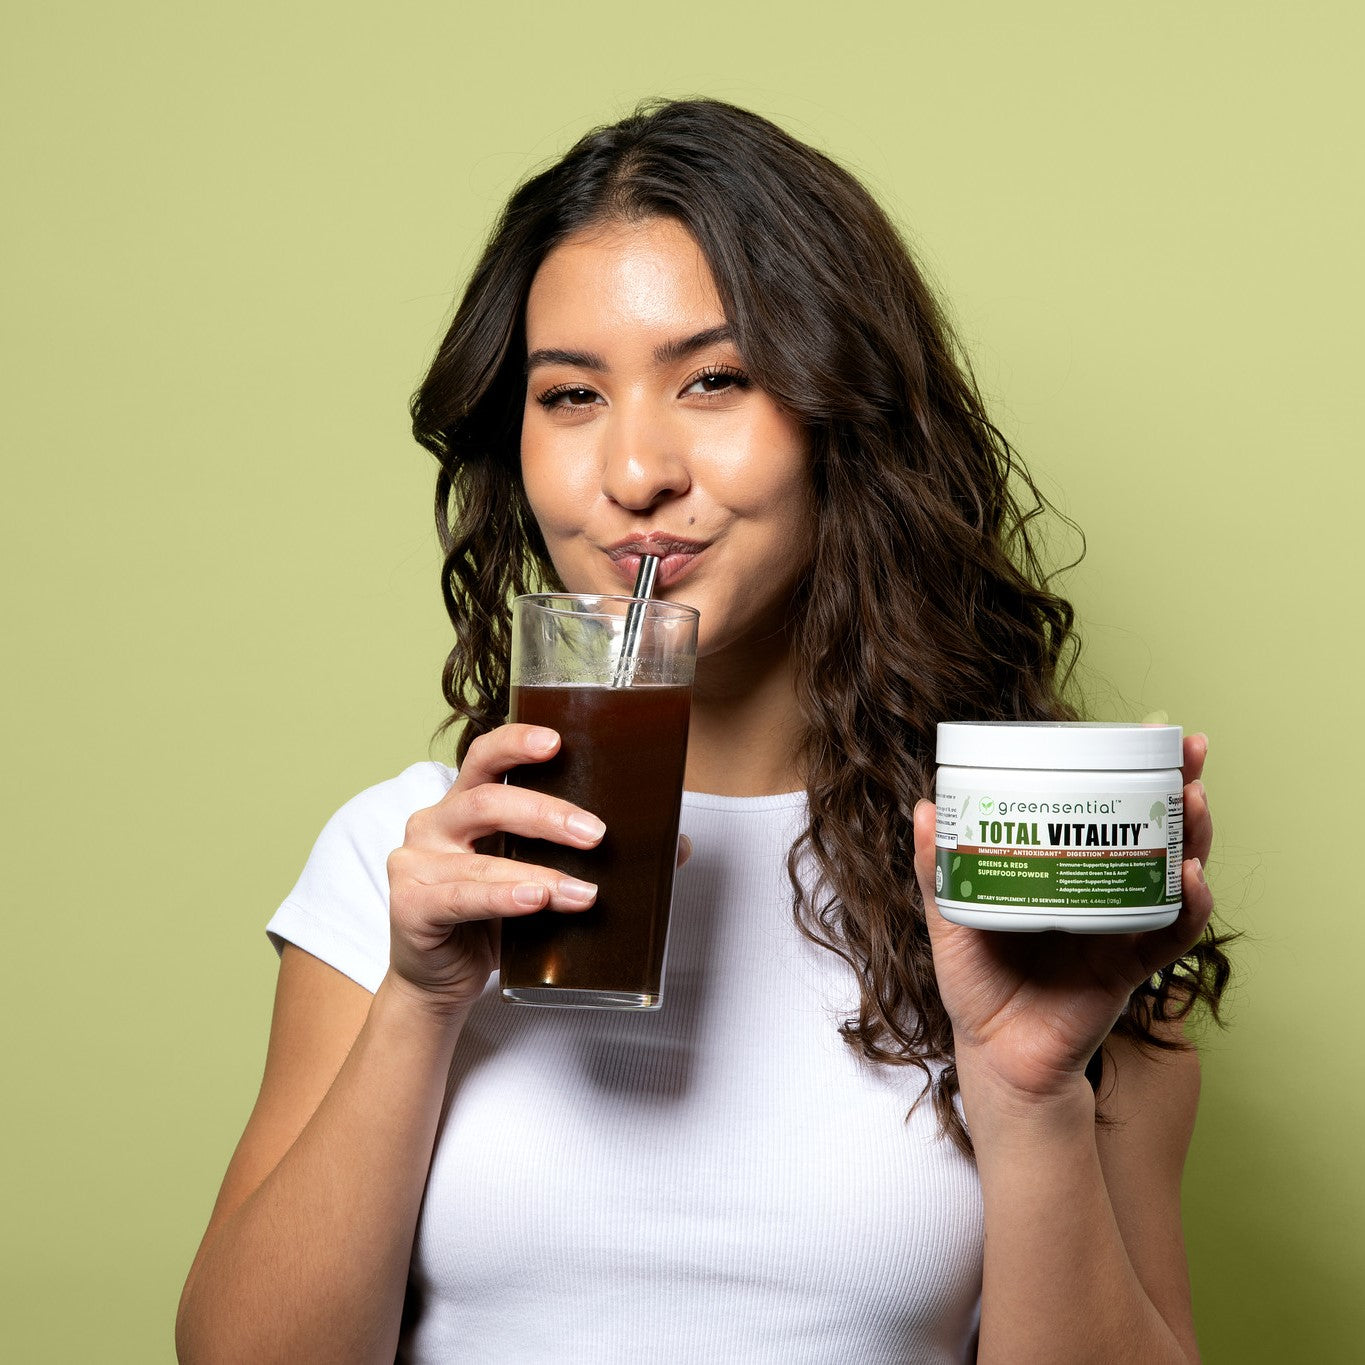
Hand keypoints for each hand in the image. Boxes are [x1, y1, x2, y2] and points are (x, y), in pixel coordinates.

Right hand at [384, 724, 609, 1015]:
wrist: (443, 980)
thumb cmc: (494, 916)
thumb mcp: (543, 878)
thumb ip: (591, 858)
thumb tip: (677, 848)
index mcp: (466, 802)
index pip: (487, 757)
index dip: (517, 742)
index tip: (557, 742)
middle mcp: (435, 822)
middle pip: (488, 800)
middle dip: (547, 813)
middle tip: (597, 834)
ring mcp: (416, 862)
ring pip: (482, 856)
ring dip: (540, 872)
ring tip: (585, 892)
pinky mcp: (411, 904)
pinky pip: (461, 896)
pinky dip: (503, 897)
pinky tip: (535, 899)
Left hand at [911, 734, 1214, 1099]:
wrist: (994, 1056)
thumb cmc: (976, 985)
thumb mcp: (949, 917)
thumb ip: (937, 869)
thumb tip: (924, 808)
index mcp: (1062, 872)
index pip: (1104, 812)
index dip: (1128, 774)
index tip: (1145, 733)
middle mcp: (1100, 892)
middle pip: (1153, 832)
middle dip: (1179, 791)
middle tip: (1190, 753)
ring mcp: (1120, 927)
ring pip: (1172, 874)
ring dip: (1192, 835)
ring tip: (1194, 800)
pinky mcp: (1129, 968)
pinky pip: (1168, 935)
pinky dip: (1187, 908)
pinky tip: (1190, 879)